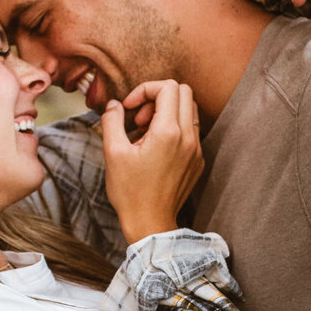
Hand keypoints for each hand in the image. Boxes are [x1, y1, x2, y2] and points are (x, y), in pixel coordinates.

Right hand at [103, 79, 202, 244]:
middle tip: (140, 118)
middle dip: (158, 96)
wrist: (150, 223)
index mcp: (168, 133)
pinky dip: (175, 128)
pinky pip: (191, 130)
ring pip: (189, 109)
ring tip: (146, 131)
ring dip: (168, 111)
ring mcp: (196, 150)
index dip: (145, 89)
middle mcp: (188, 138)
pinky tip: (156, 147)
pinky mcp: (198, 161)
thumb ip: (112, 121)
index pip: (168, 87)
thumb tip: (114, 105)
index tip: (130, 108)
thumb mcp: (113, 153)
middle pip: (184, 91)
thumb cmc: (130, 191)